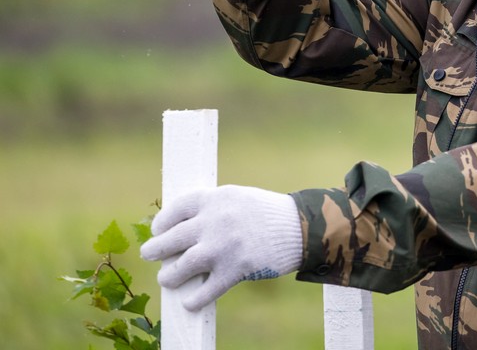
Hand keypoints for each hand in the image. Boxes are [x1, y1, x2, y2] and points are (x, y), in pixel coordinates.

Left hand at [139, 184, 302, 310]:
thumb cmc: (270, 213)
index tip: (159, 230)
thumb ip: (214, 209)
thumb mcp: (239, 199)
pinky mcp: (236, 269)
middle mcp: (216, 221)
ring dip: (170, 276)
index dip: (162, 222)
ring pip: (182, 266)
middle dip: (156, 250)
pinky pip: (205, 290)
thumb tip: (184, 229)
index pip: (177, 208)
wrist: (303, 227)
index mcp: (217, 198)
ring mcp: (224, 247)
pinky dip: (194, 299)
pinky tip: (190, 301)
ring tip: (167, 278)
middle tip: (150, 254)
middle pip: (171, 238)